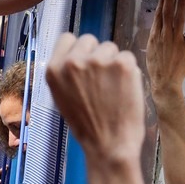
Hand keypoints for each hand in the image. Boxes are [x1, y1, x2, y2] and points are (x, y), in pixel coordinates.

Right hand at [46, 33, 144, 162]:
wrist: (108, 145)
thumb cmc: (86, 125)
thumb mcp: (62, 97)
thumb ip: (67, 73)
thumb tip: (79, 55)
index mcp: (54, 69)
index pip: (67, 38)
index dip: (78, 49)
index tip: (85, 61)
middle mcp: (73, 61)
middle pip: (89, 39)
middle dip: (96, 54)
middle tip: (101, 79)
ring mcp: (98, 61)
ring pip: (111, 47)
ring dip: (114, 62)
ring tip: (113, 88)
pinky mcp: (122, 64)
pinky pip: (128, 57)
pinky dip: (130, 71)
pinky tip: (124, 90)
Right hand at [146, 0, 184, 97]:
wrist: (164, 83)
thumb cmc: (157, 69)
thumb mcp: (150, 51)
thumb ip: (155, 38)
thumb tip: (158, 27)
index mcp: (154, 36)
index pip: (159, 15)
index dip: (162, 2)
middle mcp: (164, 36)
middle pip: (167, 12)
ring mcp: (176, 40)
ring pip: (178, 18)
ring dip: (181, 4)